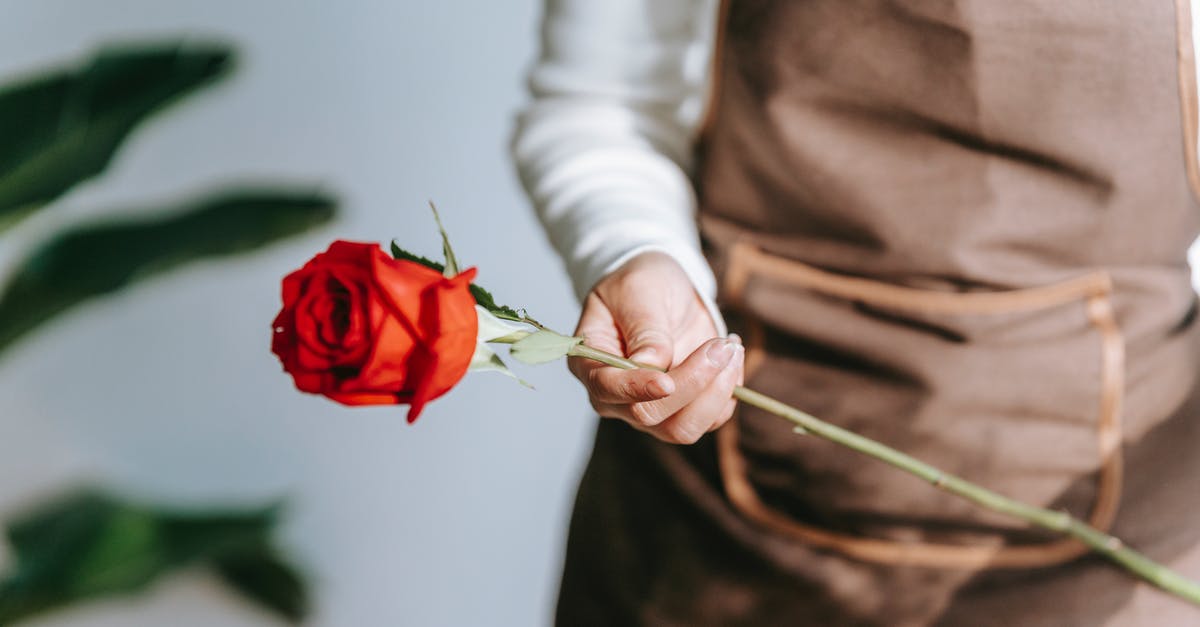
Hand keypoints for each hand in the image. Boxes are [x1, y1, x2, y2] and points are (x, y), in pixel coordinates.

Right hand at [569, 251, 743, 443]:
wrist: (664, 286)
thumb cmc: (640, 284)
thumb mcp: (637, 290)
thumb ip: (644, 328)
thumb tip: (654, 365)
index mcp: (590, 364)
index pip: (607, 390)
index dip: (637, 390)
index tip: (666, 381)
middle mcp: (617, 396)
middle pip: (649, 416)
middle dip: (691, 384)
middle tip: (721, 345)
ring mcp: (651, 405)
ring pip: (683, 429)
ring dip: (716, 393)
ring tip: (730, 347)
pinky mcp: (684, 406)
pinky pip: (711, 418)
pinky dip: (728, 390)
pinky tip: (731, 354)